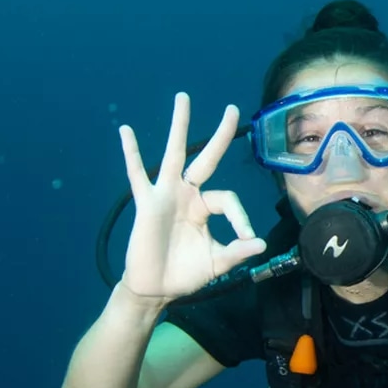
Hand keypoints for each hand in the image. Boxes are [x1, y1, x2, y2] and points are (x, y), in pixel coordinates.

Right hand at [117, 94, 265, 301]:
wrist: (155, 289)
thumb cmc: (185, 274)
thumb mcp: (217, 263)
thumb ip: (237, 252)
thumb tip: (261, 244)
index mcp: (205, 207)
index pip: (228, 200)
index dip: (241, 218)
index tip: (247, 238)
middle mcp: (188, 194)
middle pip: (206, 158)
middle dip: (222, 135)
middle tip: (234, 109)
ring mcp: (166, 195)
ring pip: (174, 154)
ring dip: (179, 126)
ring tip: (183, 98)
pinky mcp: (147, 203)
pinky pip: (137, 175)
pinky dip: (131, 154)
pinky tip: (126, 131)